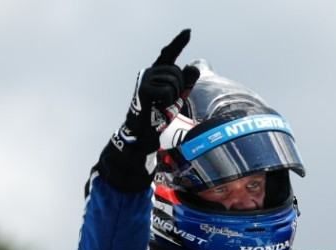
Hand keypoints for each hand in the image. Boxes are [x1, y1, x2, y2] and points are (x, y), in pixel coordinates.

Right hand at [108, 29, 200, 158]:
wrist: (143, 132)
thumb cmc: (158, 114)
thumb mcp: (177, 97)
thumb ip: (186, 83)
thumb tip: (193, 68)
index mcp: (157, 72)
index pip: (170, 54)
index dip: (179, 43)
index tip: (188, 31)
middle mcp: (150, 71)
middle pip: (178, 72)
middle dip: (179, 89)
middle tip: (167, 102)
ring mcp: (145, 78)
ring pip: (174, 82)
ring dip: (173, 97)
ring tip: (161, 105)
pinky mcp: (144, 88)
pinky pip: (168, 92)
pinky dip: (168, 103)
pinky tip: (157, 107)